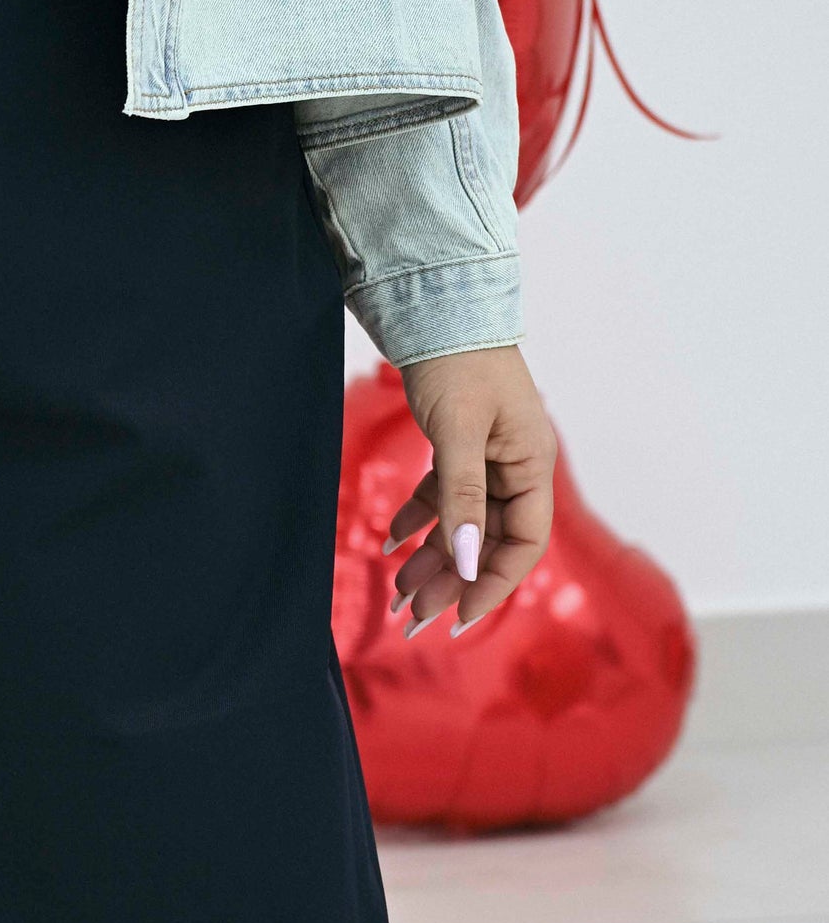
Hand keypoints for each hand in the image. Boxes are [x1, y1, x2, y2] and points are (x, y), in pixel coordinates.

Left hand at [386, 344, 556, 638]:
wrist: (435, 305)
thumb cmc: (457, 361)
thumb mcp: (458, 433)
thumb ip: (462, 498)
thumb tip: (467, 560)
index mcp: (532, 463)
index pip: (523, 543)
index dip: (493, 584)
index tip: (458, 617)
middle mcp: (516, 465)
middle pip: (489, 540)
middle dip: (453, 580)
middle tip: (414, 617)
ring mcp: (488, 456)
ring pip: (463, 523)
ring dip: (433, 558)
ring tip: (397, 592)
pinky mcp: (458, 444)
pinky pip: (443, 496)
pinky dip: (419, 520)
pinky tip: (390, 542)